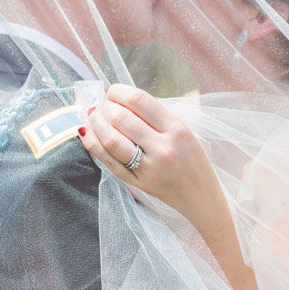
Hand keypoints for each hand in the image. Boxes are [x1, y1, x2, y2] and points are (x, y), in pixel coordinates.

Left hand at [77, 83, 221, 224]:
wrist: (202, 199)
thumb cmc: (193, 161)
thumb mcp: (186, 132)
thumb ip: (158, 116)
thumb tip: (123, 98)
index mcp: (177, 129)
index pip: (141, 101)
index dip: (120, 91)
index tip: (112, 90)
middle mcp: (163, 147)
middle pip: (123, 118)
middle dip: (106, 106)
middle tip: (101, 103)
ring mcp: (149, 168)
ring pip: (112, 140)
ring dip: (96, 122)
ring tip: (92, 114)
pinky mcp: (139, 183)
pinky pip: (109, 162)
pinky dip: (93, 145)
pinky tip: (86, 133)